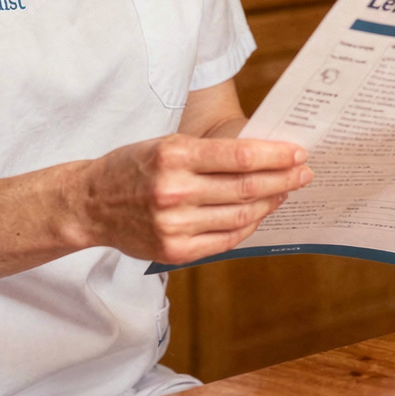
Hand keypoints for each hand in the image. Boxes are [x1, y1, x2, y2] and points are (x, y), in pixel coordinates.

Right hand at [77, 134, 311, 264]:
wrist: (90, 203)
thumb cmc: (133, 167)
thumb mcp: (166, 144)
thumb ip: (210, 153)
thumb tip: (264, 157)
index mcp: (173, 155)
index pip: (240, 156)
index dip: (276, 155)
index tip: (299, 153)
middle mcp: (174, 191)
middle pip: (247, 187)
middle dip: (284, 179)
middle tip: (304, 173)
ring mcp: (174, 225)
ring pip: (241, 215)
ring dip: (270, 203)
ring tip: (284, 192)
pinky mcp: (174, 251)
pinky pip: (226, 240)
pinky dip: (248, 226)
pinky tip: (259, 214)